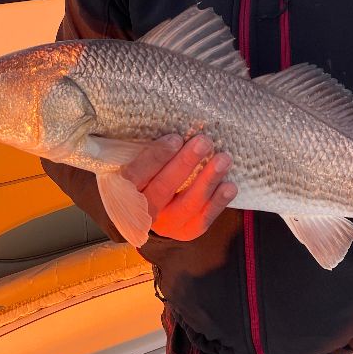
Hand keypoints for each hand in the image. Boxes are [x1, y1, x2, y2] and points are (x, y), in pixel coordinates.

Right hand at [120, 134, 236, 240]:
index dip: (155, 157)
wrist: (152, 207)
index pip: (135, 175)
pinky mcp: (186, 231)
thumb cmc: (146, 173)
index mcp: (122, 190)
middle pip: (162, 188)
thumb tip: (173, 122)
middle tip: (204, 142)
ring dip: (207, 181)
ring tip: (223, 159)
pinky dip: (218, 203)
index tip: (175, 138)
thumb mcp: (135, 159)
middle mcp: (142, 210)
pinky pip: (202, 219)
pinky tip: (230, 186)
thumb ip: (144, 146)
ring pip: (186, 205)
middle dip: (185, 163)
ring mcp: (165, 223)